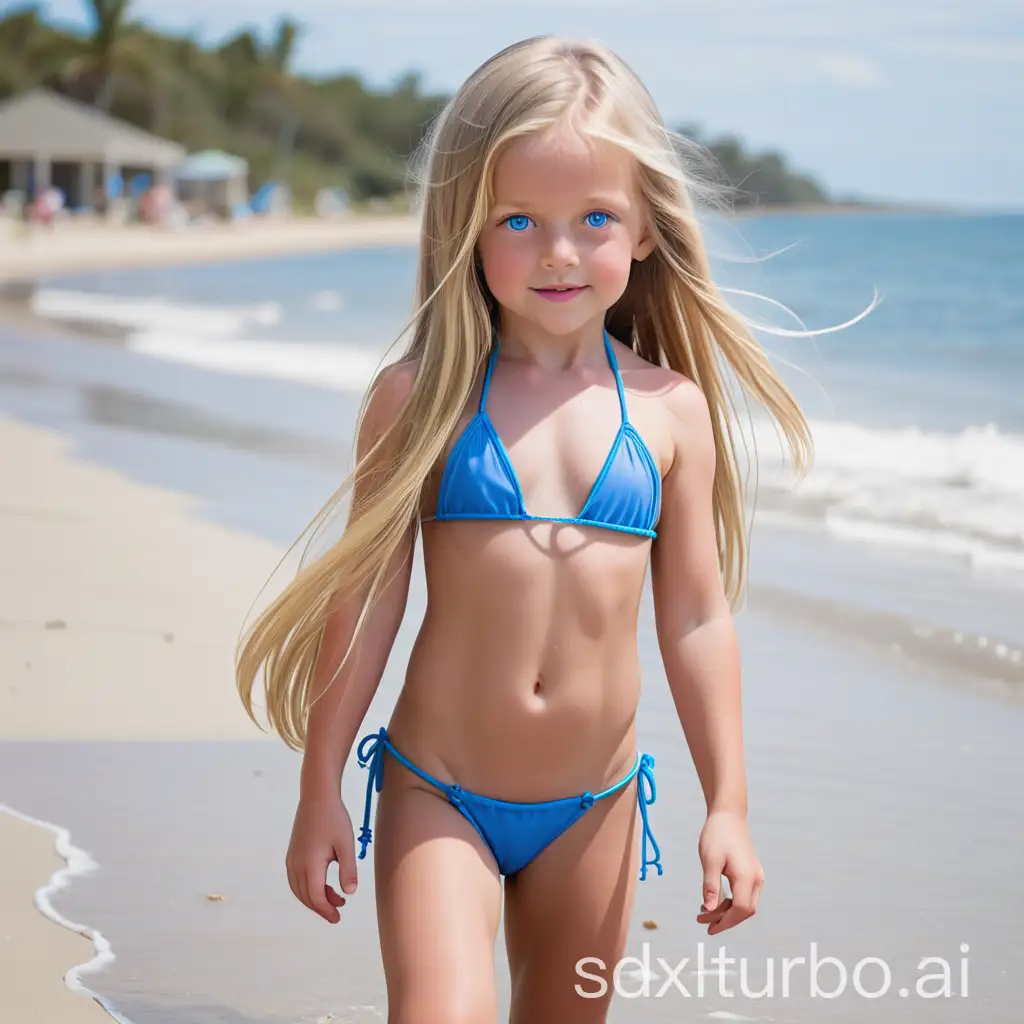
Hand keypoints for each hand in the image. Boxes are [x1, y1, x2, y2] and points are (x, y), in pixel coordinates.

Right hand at [285, 791, 357, 923]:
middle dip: (321, 907)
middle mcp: (296, 865)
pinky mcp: (292, 854)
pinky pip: (296, 880)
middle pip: (306, 897)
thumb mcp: (346, 845)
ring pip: (299, 890)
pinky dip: (307, 888)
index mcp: (310, 864)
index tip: (338, 917)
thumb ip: (348, 870)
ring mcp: (292, 860)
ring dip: (314, 899)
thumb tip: (350, 894)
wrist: (317, 797)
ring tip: (334, 898)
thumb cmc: (334, 819)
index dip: (327, 911)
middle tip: (338, 912)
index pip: (316, 898)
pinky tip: (322, 886)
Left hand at [695, 808, 763, 934]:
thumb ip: (711, 886)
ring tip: (704, 911)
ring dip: (726, 911)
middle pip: (745, 911)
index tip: (708, 928)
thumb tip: (710, 910)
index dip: (725, 922)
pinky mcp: (751, 872)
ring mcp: (755, 875)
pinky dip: (730, 901)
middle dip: (725, 920)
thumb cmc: (717, 834)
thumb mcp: (709, 860)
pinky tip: (714, 900)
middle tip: (702, 921)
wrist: (728, 814)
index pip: (741, 910)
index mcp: (746, 877)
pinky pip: (744, 894)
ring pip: (745, 903)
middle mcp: (755, 879)